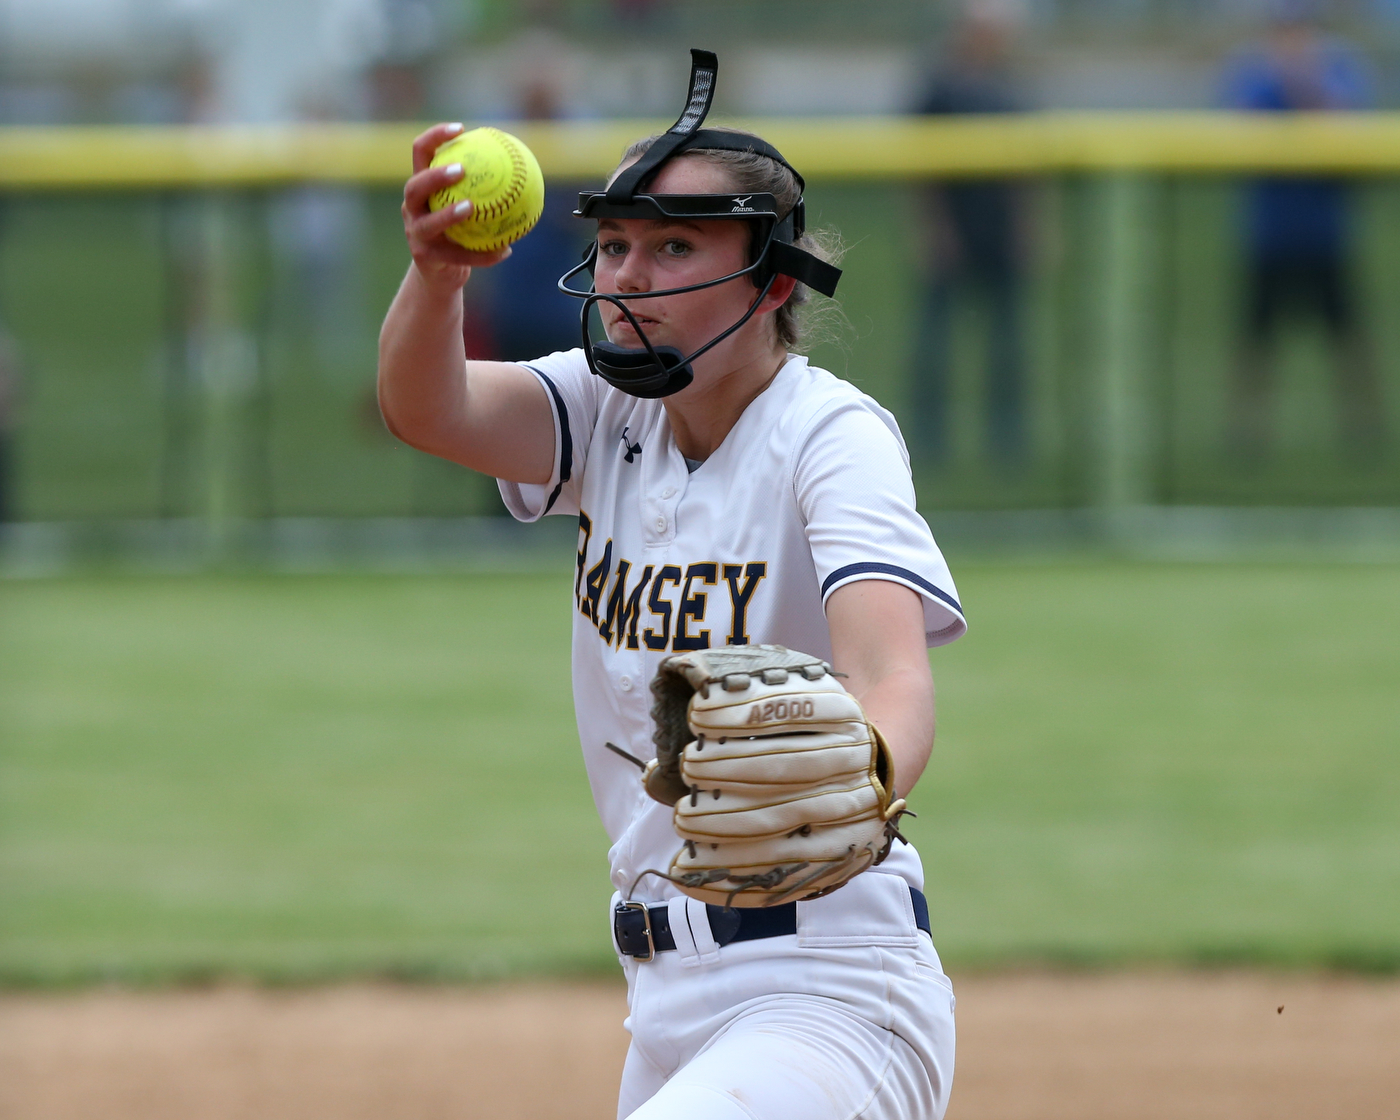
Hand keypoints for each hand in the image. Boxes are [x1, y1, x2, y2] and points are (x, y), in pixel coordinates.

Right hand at [401, 123, 511, 292]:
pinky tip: (506, 251)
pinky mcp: (425, 258)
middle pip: (415, 186)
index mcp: (421, 187)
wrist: (440, 272)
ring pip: (429, 223)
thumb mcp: (467, 207)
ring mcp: (416, 233)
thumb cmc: (458, 233)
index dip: (435, 137)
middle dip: (435, 176)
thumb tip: (524, 166)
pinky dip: (482, 254)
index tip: (460, 128)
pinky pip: (457, 256)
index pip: (421, 153)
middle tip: (460, 170)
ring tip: (470, 207)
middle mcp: (412, 208)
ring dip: (449, 214)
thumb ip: (483, 187)